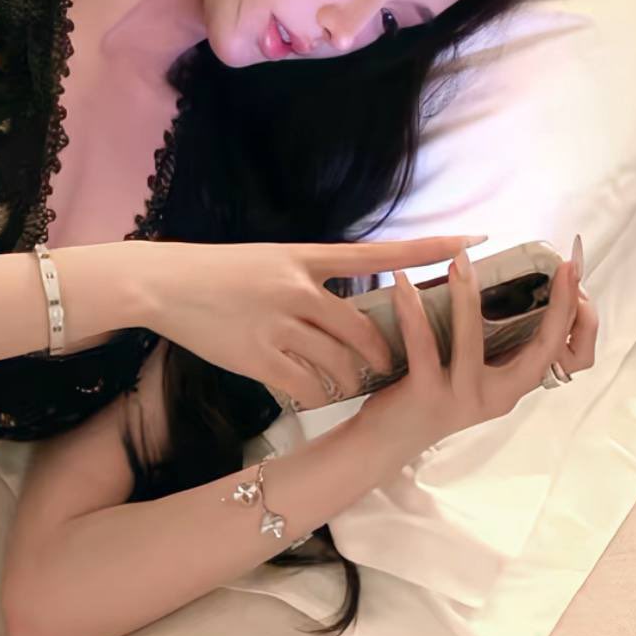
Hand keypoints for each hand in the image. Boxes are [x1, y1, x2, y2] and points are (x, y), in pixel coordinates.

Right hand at [135, 234, 490, 411]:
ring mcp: (279, 326)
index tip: (471, 241)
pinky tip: (314, 394)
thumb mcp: (270, 260)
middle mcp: (299, 290)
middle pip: (365, 330)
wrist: (164, 284)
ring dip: (351, 379)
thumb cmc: (216, 271)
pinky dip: (317, 395)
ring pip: (340, 363)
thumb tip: (344, 304)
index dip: (426, 250)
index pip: (379, 253)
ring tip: (349, 382)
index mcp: (305, 258)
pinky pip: (307, 387)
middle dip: (381, 354)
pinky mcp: (258, 358)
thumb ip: (310, 278)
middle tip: (386, 366)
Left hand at [350, 248, 599, 456]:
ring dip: (467, 295)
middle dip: (560, 304)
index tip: (576, 273)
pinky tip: (403, 285)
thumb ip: (495, 342)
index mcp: (512, 384)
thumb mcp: (473, 373)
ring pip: (474, 340)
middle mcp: (498, 395)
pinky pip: (424, 347)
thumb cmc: (428, 396)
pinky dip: (412, 312)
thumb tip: (510, 284)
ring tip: (461, 260)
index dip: (580, 317)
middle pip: (544, 349)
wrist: (387, 442)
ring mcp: (464, 397)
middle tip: (562, 265)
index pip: (568, 354)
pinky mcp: (427, 397)